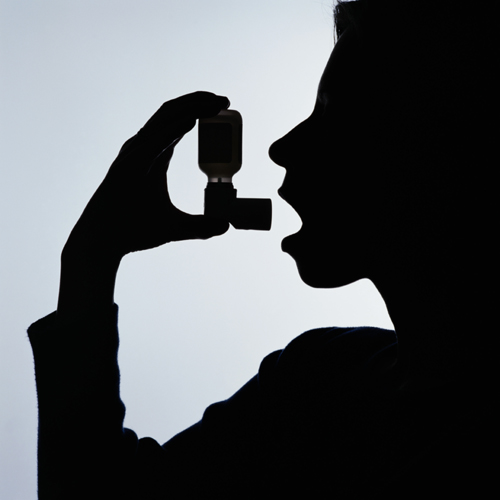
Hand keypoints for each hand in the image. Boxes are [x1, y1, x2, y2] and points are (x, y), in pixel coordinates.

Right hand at [64, 91, 230, 257]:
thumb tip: (225, 225)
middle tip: (224, 99)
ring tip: (214, 102)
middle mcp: (144, 150)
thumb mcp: (176, 227)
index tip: (222, 109)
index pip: (179, 124)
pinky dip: (172, 129)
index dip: (199, 112)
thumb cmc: (133, 230)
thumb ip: (201, 226)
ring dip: (190, 108)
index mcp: (155, 157)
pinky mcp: (127, 165)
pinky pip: (152, 141)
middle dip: (199, 102)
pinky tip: (191, 120)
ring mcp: (134, 155)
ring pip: (163, 121)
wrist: (104, 242)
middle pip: (173, 115)